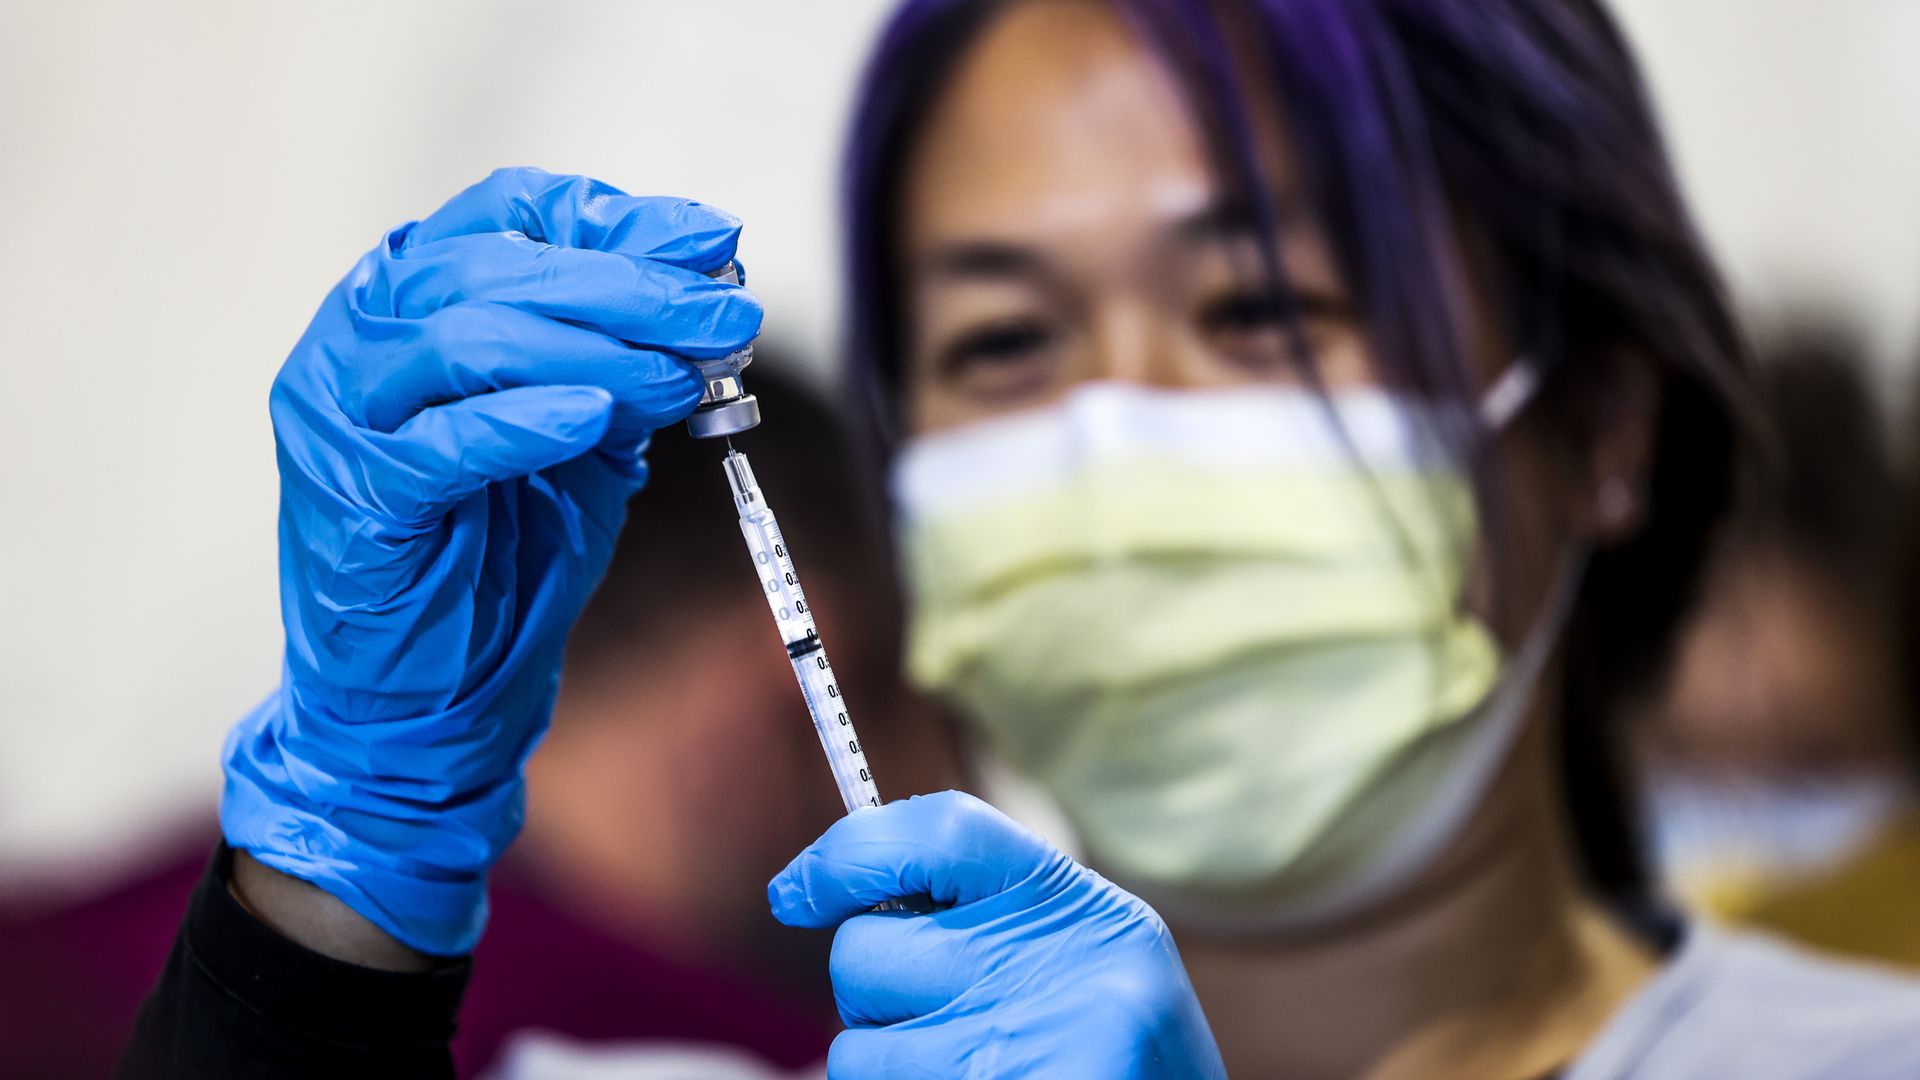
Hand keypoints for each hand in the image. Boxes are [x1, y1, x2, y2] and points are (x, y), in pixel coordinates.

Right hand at [222, 167, 760, 955]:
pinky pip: (442, 444)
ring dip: (597, 351)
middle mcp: (359, 335)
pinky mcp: (354, 495)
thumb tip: (714, 288)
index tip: (713, 240)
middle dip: (630, 287)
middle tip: (726, 311)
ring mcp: (341, 413)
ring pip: (468, 342)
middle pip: (496, 270)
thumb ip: (628, 359)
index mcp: (410, 298)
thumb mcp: (583, 436)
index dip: (615, 218)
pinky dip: (525, 423)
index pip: (507, 212)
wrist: (432, 692)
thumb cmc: (502, 555)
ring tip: (685, 375)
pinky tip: (600, 417)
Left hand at [770, 791, 1225, 1078]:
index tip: (795, 892)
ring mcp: (1023, 1049)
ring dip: (891, 1066)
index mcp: (1076, 906)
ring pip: (858, 1051)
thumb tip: (802, 889)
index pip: (939, 831)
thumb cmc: (1111, 1051)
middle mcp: (1058, 968)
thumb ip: (978, 911)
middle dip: (874, 990)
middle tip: (941, 1017)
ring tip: (972, 1068)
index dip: (849, 852)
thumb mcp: (1077, 954)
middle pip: (864, 952)